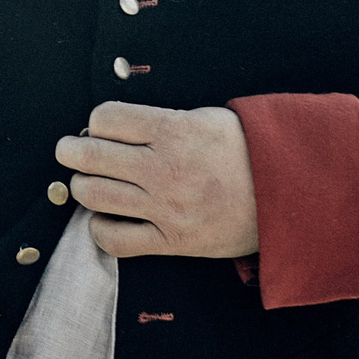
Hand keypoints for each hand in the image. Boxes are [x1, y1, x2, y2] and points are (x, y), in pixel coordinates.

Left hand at [55, 102, 258, 258]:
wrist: (289, 194)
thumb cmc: (247, 151)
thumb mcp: (206, 119)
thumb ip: (160, 122)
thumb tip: (115, 127)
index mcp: (174, 131)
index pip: (106, 118)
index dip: (96, 122)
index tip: (100, 128)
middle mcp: (165, 169)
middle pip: (90, 156)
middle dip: (70, 151)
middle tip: (69, 150)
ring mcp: (167, 208)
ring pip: (95, 196)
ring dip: (81, 187)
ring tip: (86, 182)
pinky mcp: (173, 240)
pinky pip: (116, 240)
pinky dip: (100, 229)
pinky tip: (105, 218)